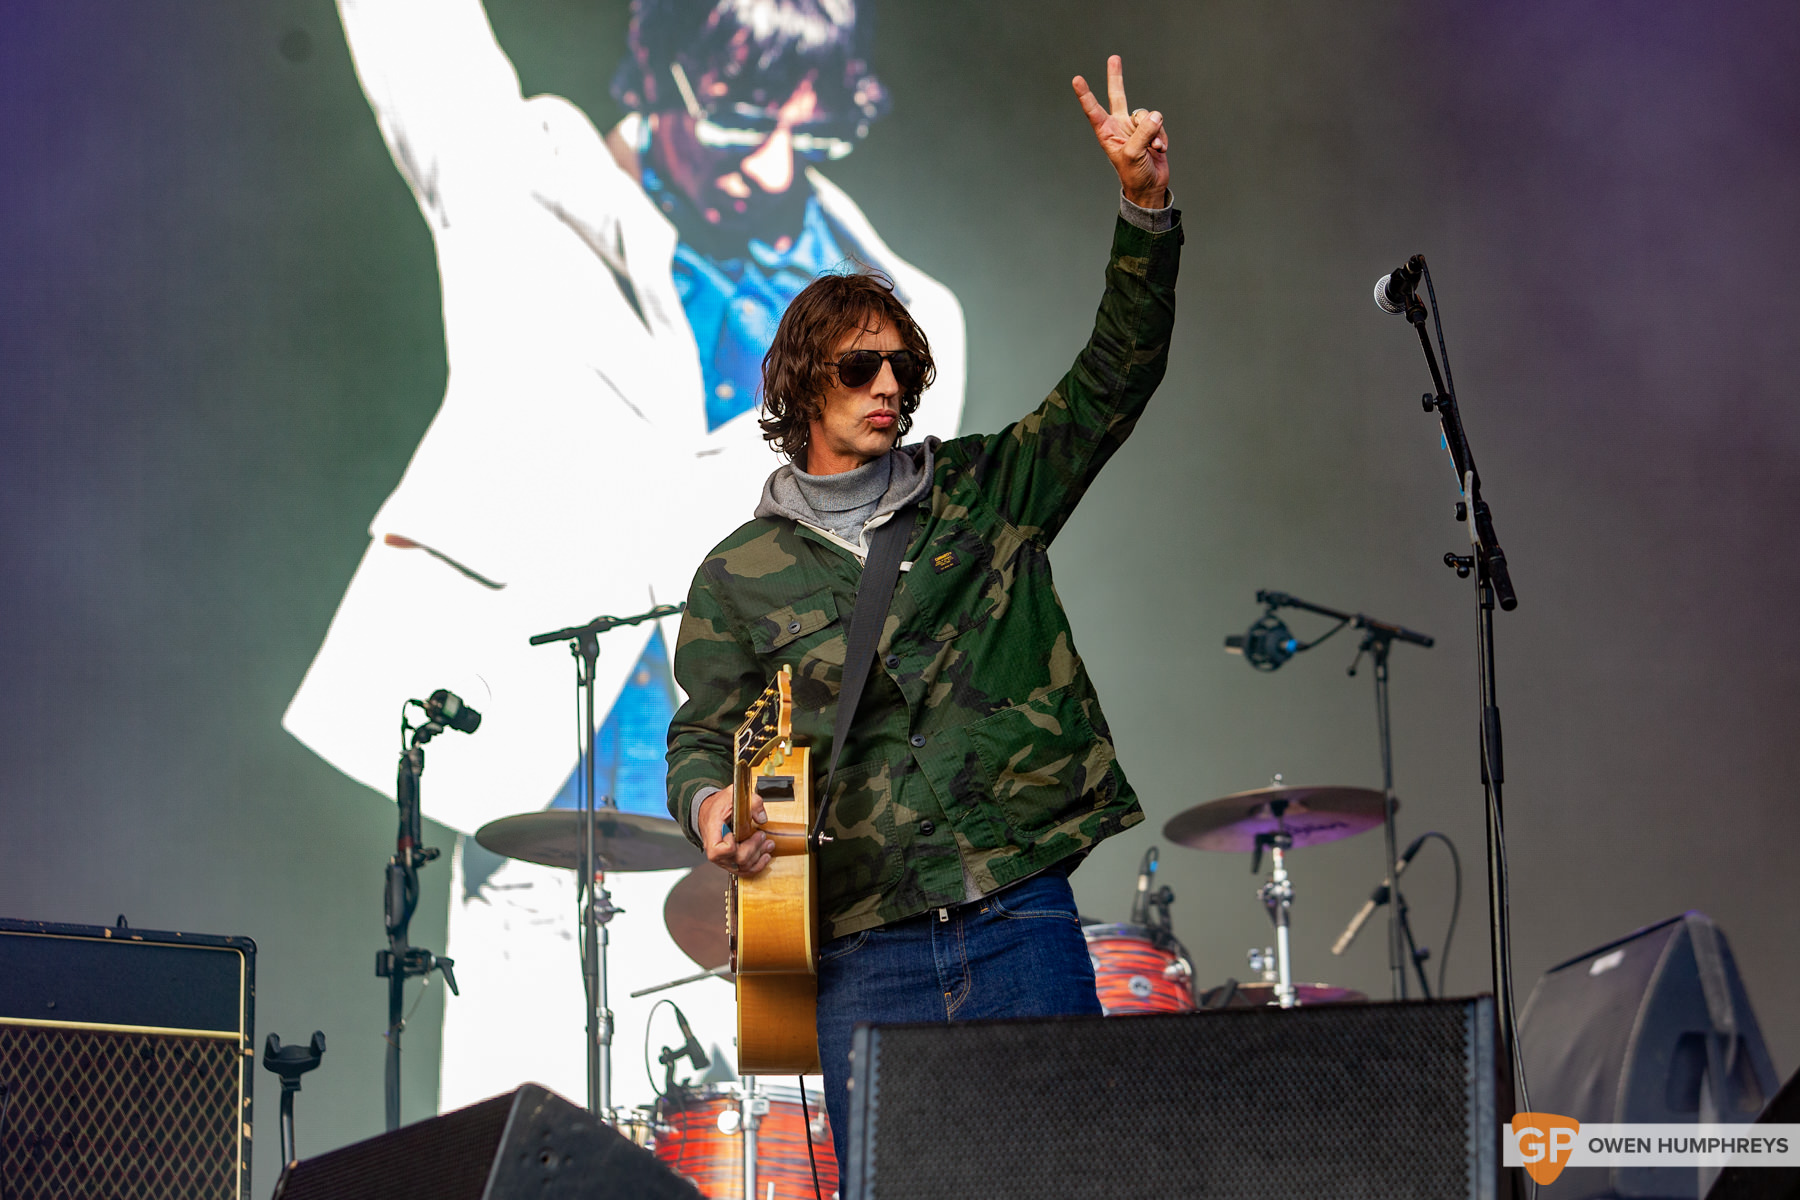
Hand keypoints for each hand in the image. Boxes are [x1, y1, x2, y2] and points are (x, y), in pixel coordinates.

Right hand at [698, 784, 771, 876]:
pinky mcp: (730, 862)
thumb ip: (751, 802)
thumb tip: (762, 818)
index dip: (732, 844)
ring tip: (768, 844)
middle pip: (738, 859)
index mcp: (712, 834)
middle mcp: (715, 851)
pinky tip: (765, 857)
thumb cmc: (718, 805)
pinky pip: (744, 871)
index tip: (738, 831)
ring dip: (759, 856)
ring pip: (744, 867)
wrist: (709, 812)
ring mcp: (723, 859)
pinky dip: (757, 866)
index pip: (719, 850)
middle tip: (762, 835)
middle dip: (754, 847)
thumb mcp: (732, 795)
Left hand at [1071, 55, 1169, 209]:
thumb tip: (1154, 115)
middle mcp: (1119, 126)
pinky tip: (1159, 150)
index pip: (1094, 110)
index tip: (1077, 80)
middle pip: (1118, 96)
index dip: (1086, 95)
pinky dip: (1162, 137)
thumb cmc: (1134, 175)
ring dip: (1154, 132)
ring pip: (1147, 114)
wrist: (1150, 186)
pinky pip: (1159, 123)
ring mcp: (1135, 127)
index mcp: (1107, 133)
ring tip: (1153, 149)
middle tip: (1114, 59)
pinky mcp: (1150, 130)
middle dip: (1116, 78)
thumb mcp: (1133, 154)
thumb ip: (1142, 132)